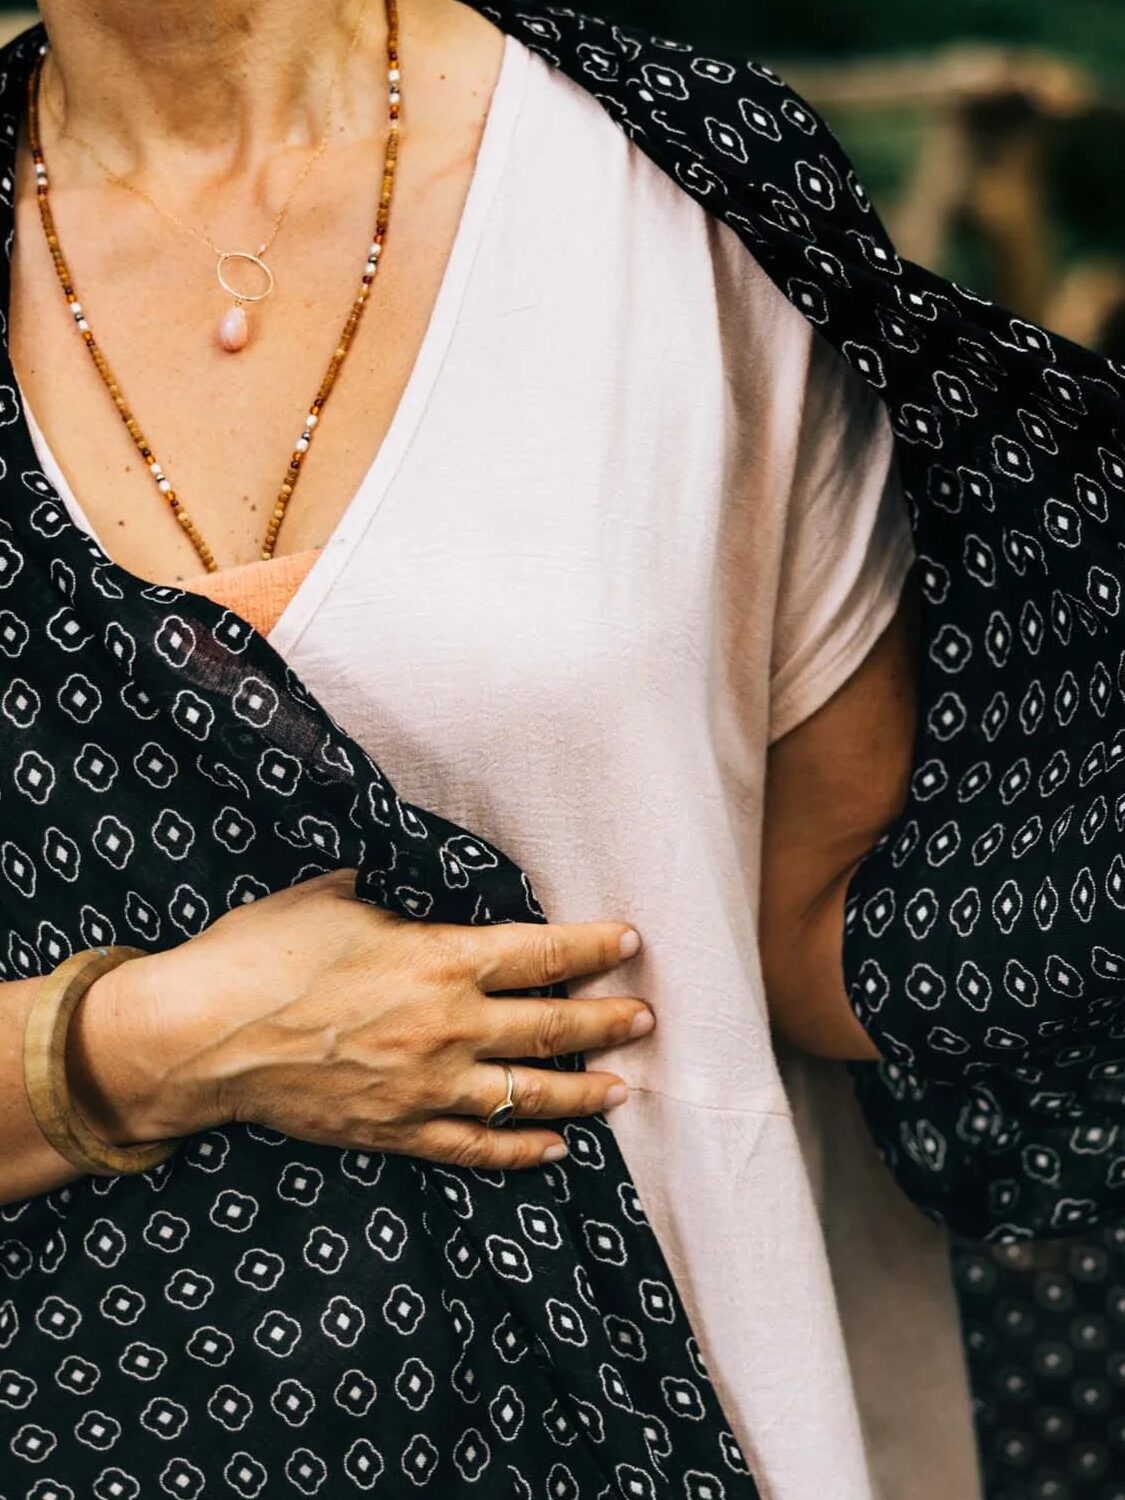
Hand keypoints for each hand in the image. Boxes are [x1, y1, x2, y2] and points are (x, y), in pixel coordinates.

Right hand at [94, 869, 651, 1168]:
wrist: (200, 1038)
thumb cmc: (263, 954)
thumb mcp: (334, 895)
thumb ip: (391, 891)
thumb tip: (411, 876)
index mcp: (439, 959)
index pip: (543, 952)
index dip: (593, 947)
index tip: (629, 943)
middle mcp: (447, 1026)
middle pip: (551, 1027)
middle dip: (606, 1023)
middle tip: (644, 1019)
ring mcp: (425, 1086)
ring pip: (527, 1096)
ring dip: (580, 1092)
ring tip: (619, 1088)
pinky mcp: (396, 1130)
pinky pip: (474, 1148)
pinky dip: (518, 1151)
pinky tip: (553, 1150)